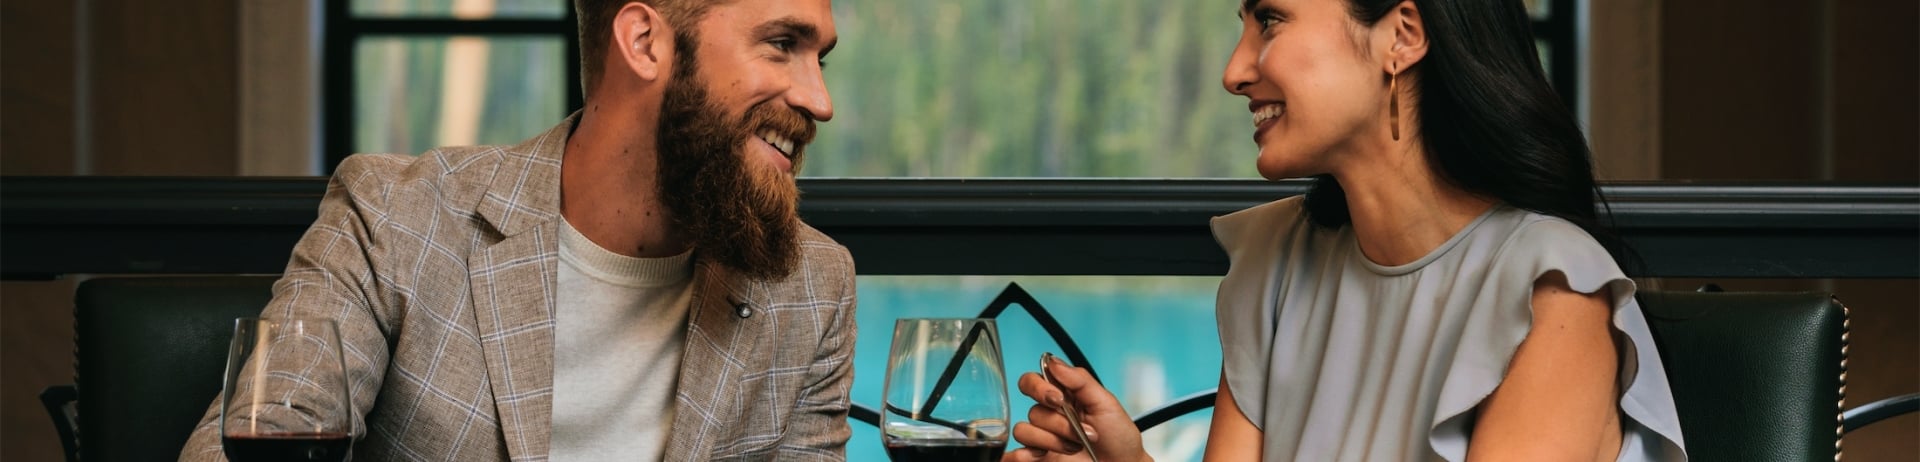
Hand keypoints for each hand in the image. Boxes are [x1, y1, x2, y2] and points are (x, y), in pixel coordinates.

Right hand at [1001, 357, 1150, 461]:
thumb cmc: (1118, 436)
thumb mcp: (1105, 402)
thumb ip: (1079, 380)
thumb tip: (1053, 361)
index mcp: (1062, 396)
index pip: (1032, 382)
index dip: (1039, 388)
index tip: (1058, 399)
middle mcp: (1050, 415)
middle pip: (1032, 410)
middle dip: (1058, 422)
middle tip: (1079, 431)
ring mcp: (1043, 438)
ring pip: (1024, 431)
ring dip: (1053, 440)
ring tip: (1076, 447)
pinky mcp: (1039, 459)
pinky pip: (1015, 455)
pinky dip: (1020, 456)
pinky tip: (1040, 456)